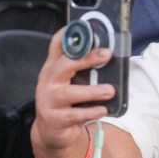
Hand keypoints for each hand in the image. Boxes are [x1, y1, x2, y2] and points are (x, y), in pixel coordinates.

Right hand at [31, 29, 115, 154]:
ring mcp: (49, 100)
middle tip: (106, 55)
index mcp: (54, 68)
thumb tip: (108, 55)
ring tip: (110, 90)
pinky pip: (74, 115)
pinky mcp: (54, 118)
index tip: (81, 26)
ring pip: (69, 93)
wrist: (51, 131)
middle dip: (85, 59)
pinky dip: (90, 112)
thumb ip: (83, 69)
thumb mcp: (70, 82)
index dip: (67, 35)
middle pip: (63, 65)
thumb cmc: (66, 102)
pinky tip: (103, 110)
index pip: (56, 46)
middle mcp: (48, 81)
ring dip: (91, 91)